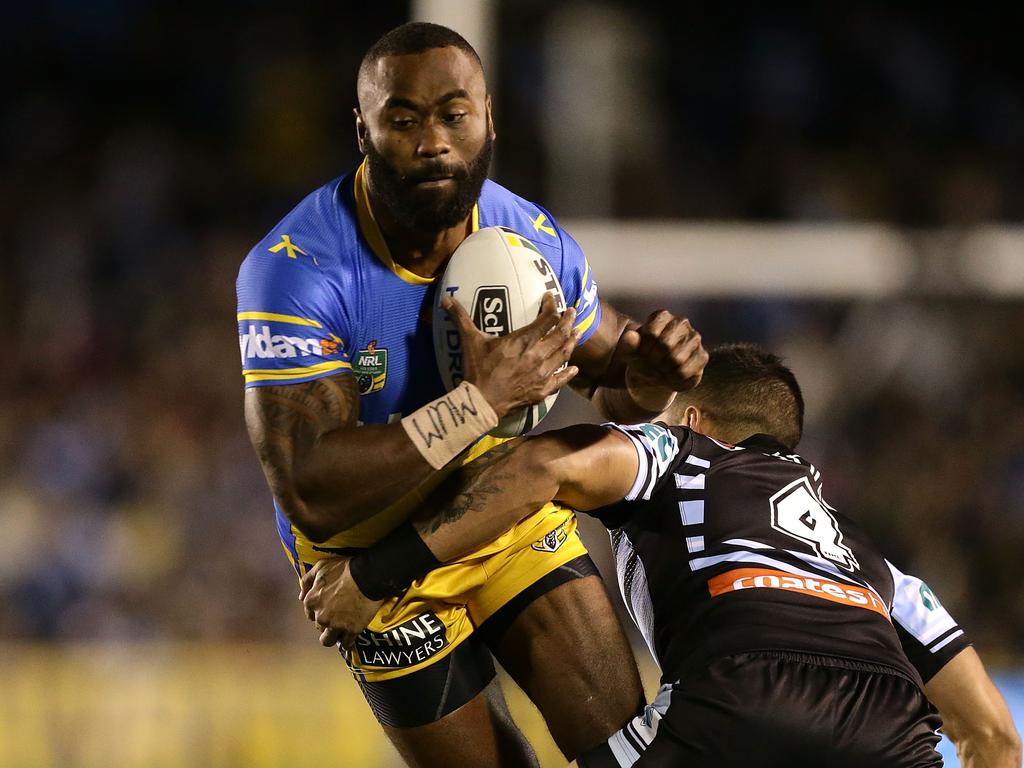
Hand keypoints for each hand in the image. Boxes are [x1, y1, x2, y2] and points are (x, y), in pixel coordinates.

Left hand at [300, 558, 383, 648]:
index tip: (327, 608)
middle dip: (326, 622)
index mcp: (311, 601)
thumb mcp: (321, 567)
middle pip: (319, 626)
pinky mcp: (351, 630)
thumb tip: (301, 595)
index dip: (318, 611)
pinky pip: (345, 643)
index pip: (310, 614)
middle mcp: (321, 616)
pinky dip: (347, 641)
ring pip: (327, 640)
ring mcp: (336, 625)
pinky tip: (350, 638)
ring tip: (340, 632)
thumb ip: (307, 581)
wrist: (367, 576)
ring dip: (332, 636)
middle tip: (337, 616)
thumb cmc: (344, 570)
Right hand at [442, 292, 579, 417]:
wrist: (482, 401)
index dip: (552, 306)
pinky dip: (569, 372)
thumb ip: (461, 317)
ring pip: (565, 354)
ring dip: (572, 341)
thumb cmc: (477, 369)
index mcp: (524, 340)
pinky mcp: (543, 390)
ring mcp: (543, 373)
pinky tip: (575, 368)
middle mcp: (538, 355)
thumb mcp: (470, 340)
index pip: (547, 318)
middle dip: (568, 320)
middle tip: (572, 311)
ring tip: (578, 331)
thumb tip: (446, 298)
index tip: (550, 299)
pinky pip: (561, 379)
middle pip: (561, 334)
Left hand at [620, 310, 706, 391]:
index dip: (643, 350)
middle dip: (653, 361)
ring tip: (660, 371)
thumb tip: (631, 336)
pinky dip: (673, 380)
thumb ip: (627, 344)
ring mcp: (694, 338)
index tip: (642, 355)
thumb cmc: (642, 358)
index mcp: (662, 316)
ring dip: (663, 371)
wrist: (656, 374)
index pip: (651, 333)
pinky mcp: (702, 356)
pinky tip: (669, 377)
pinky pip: (685, 371)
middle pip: (665, 345)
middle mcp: (681, 322)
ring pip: (676, 359)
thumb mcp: (629, 353)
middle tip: (651, 366)